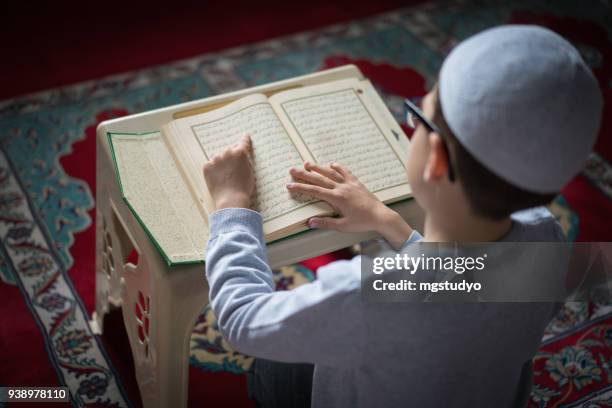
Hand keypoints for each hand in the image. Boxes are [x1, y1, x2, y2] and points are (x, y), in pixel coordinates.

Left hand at [203, 134, 254, 209]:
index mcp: (240, 153)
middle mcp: (227, 153)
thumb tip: (240, 159)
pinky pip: (210, 165)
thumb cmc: (243, 188)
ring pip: (219, 158)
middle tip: (233, 169)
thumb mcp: (250, 173)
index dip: (245, 139)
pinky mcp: (206, 166)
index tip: (245, 136)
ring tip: (225, 177)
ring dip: (221, 164)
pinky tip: (218, 179)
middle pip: (229, 151)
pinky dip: (213, 170)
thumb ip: (245, 162)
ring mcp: (215, 159)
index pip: (243, 143)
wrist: (231, 199)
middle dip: (231, 157)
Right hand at [287, 162, 412, 248]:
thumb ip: (326, 223)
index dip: (301, 187)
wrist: (380, 216)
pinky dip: (337, 167)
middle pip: (319, 179)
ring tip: (307, 164)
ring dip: (318, 168)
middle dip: (304, 174)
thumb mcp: (343, 226)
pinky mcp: (356, 183)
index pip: (315, 191)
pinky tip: (331, 164)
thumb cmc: (362, 222)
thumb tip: (310, 222)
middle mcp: (342, 188)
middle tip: (292, 170)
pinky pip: (345, 172)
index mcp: (337, 198)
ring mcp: (349, 184)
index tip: (290, 185)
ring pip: (331, 173)